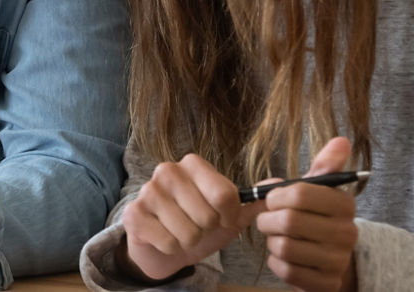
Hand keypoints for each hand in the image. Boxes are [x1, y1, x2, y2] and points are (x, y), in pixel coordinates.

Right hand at [120, 153, 266, 281]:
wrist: (161, 244)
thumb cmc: (197, 225)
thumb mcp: (228, 215)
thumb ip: (252, 201)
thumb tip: (279, 185)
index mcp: (192, 164)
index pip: (225, 194)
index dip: (228, 215)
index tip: (222, 218)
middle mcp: (167, 171)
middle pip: (207, 216)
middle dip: (206, 230)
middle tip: (197, 226)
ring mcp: (148, 191)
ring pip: (188, 232)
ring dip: (189, 241)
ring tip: (181, 233)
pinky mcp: (133, 214)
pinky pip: (168, 242)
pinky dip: (172, 249)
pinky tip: (165, 238)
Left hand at [256, 137, 358, 291]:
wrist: (331, 261)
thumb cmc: (316, 218)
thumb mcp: (320, 190)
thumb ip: (324, 166)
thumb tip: (342, 141)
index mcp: (344, 204)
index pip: (299, 193)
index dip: (274, 196)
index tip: (271, 199)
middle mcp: (347, 232)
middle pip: (287, 221)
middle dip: (267, 220)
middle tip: (267, 219)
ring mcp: (338, 260)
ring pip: (284, 247)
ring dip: (271, 241)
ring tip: (277, 237)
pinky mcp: (327, 283)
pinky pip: (285, 270)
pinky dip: (275, 262)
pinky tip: (283, 256)